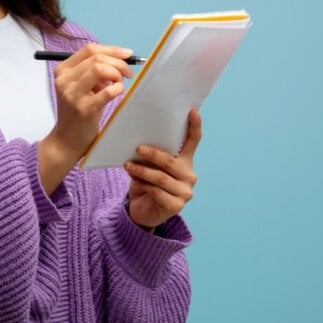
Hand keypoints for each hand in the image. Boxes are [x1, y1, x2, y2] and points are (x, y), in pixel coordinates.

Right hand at [38, 44, 133, 193]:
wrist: (66, 141)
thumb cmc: (76, 112)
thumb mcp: (79, 87)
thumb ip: (92, 72)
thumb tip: (119, 59)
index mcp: (62, 70)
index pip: (89, 49)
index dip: (111, 49)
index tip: (127, 54)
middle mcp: (64, 80)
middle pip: (96, 57)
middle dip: (118, 62)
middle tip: (128, 73)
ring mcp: (72, 94)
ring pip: (99, 69)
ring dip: (117, 73)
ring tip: (120, 83)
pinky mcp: (83, 109)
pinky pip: (107, 91)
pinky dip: (117, 88)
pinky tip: (119, 92)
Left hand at [124, 108, 201, 230]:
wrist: (142, 211)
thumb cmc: (145, 183)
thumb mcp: (148, 166)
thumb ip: (150, 155)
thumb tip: (140, 141)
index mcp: (185, 161)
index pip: (193, 141)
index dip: (194, 126)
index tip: (192, 110)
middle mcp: (189, 176)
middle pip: (172, 161)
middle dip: (154, 154)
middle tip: (138, 148)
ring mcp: (185, 192)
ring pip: (161, 177)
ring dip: (143, 171)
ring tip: (128, 165)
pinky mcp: (175, 206)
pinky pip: (157, 191)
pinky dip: (143, 185)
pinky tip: (134, 180)